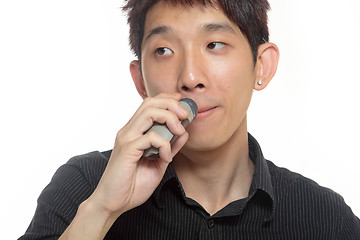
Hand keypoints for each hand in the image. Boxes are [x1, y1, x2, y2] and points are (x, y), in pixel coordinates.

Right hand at [88, 93, 188, 219]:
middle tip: (186, 115)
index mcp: (134, 132)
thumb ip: (170, 148)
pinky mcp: (127, 149)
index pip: (149, 105)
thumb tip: (184, 133)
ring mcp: (127, 138)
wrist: (113, 203)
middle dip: (171, 103)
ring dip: (169, 117)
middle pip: (150, 102)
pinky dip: (165, 144)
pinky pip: (151, 137)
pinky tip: (166, 157)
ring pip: (149, 112)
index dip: (167, 99)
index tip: (182, 103)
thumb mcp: (158, 163)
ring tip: (179, 131)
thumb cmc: (132, 185)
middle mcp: (129, 131)